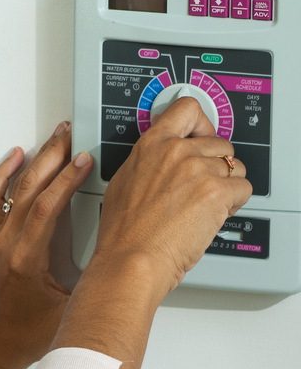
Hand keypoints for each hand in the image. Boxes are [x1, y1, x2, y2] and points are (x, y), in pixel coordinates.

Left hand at [0, 121, 93, 368]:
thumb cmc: (29, 334)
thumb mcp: (71, 308)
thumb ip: (93, 280)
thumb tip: (123, 257)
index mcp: (29, 258)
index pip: (47, 208)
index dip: (66, 181)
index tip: (85, 159)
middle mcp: (11, 243)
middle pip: (29, 189)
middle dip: (52, 158)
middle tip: (71, 134)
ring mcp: (1, 240)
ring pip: (14, 190)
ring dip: (35, 160)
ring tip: (54, 138)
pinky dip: (4, 175)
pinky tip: (16, 157)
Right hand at [90, 97, 252, 299]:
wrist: (132, 259)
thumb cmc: (124, 231)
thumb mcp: (124, 181)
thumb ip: (149, 161)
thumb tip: (162, 159)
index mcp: (152, 145)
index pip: (187, 109)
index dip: (202, 123)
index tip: (202, 134)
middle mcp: (176, 151)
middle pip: (220, 144)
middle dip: (216, 166)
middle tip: (201, 188)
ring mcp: (198, 170)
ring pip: (236, 167)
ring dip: (226, 186)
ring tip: (204, 206)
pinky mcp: (217, 192)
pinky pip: (244, 189)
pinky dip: (233, 204)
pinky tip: (211, 215)